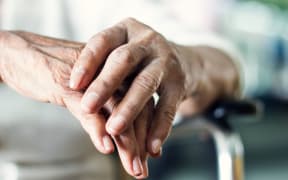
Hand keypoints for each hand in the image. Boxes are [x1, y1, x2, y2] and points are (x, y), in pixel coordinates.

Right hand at [0, 31, 150, 177]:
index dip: (149, 131)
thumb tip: (118, 140)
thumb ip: (104, 111)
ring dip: (125, 141)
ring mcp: (90, 76)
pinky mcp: (67, 81)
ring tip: (131, 165)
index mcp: (120, 72)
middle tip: (140, 170)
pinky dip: (97, 128)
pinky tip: (105, 146)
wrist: (24, 54)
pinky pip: (86, 107)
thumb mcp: (88, 94)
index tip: (152, 155)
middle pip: (135, 109)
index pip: (144, 104)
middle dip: (140, 143)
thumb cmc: (61, 76)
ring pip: (116, 110)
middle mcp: (111, 71)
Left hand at [70, 18, 186, 155]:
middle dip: (105, 85)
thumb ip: (101, 66)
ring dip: (129, 108)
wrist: (181, 61)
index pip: (102, 42)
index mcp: (126, 31)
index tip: (72, 85)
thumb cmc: (138, 61)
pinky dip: (159, 128)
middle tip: (86, 108)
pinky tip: (150, 147)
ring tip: (114, 130)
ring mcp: (166, 61)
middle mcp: (147, 41)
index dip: (87, 62)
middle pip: (123, 61)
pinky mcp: (180, 83)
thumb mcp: (121, 52)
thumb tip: (70, 91)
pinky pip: (168, 107)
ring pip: (145, 84)